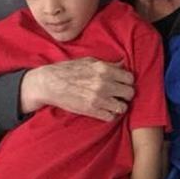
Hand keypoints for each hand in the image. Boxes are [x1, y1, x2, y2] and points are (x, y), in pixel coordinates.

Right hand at [20, 58, 134, 120]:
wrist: (49, 83)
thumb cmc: (68, 70)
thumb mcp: (88, 61)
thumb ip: (107, 64)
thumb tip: (123, 64)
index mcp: (104, 69)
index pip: (129, 78)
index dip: (127, 82)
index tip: (122, 84)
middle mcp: (104, 84)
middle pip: (129, 93)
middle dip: (125, 94)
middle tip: (119, 95)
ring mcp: (98, 98)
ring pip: (122, 107)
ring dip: (119, 106)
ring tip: (112, 104)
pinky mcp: (91, 110)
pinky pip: (111, 117)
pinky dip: (109, 115)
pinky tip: (104, 110)